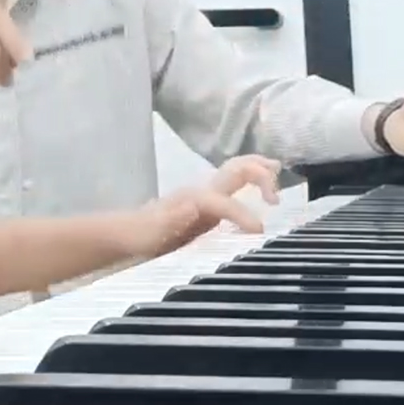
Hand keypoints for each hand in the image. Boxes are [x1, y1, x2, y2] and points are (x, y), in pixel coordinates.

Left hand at [136, 155, 281, 257]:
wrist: (126, 233)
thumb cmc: (140, 235)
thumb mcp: (152, 232)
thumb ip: (172, 219)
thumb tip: (193, 206)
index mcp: (194, 199)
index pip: (226, 203)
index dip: (244, 216)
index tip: (259, 234)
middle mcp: (203, 191)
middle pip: (236, 169)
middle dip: (260, 174)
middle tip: (277, 196)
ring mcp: (206, 194)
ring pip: (237, 171)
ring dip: (259, 168)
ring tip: (277, 171)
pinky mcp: (208, 203)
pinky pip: (235, 184)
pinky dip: (253, 177)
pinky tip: (262, 187)